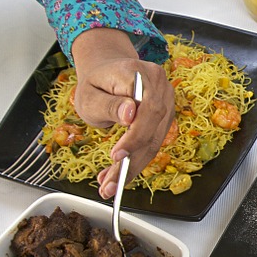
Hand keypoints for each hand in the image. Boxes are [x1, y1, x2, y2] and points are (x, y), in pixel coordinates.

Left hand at [69, 28, 173, 198]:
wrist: (107, 71)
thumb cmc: (95, 83)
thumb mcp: (90, 94)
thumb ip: (108, 105)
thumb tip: (130, 115)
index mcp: (140, 74)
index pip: (147, 108)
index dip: (135, 135)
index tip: (116, 156)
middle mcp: (160, 86)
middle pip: (154, 128)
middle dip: (132, 160)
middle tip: (110, 184)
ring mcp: (166, 101)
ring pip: (155, 140)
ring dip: (134, 166)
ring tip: (110, 185)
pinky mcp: (165, 116)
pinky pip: (154, 141)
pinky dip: (136, 159)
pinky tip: (119, 174)